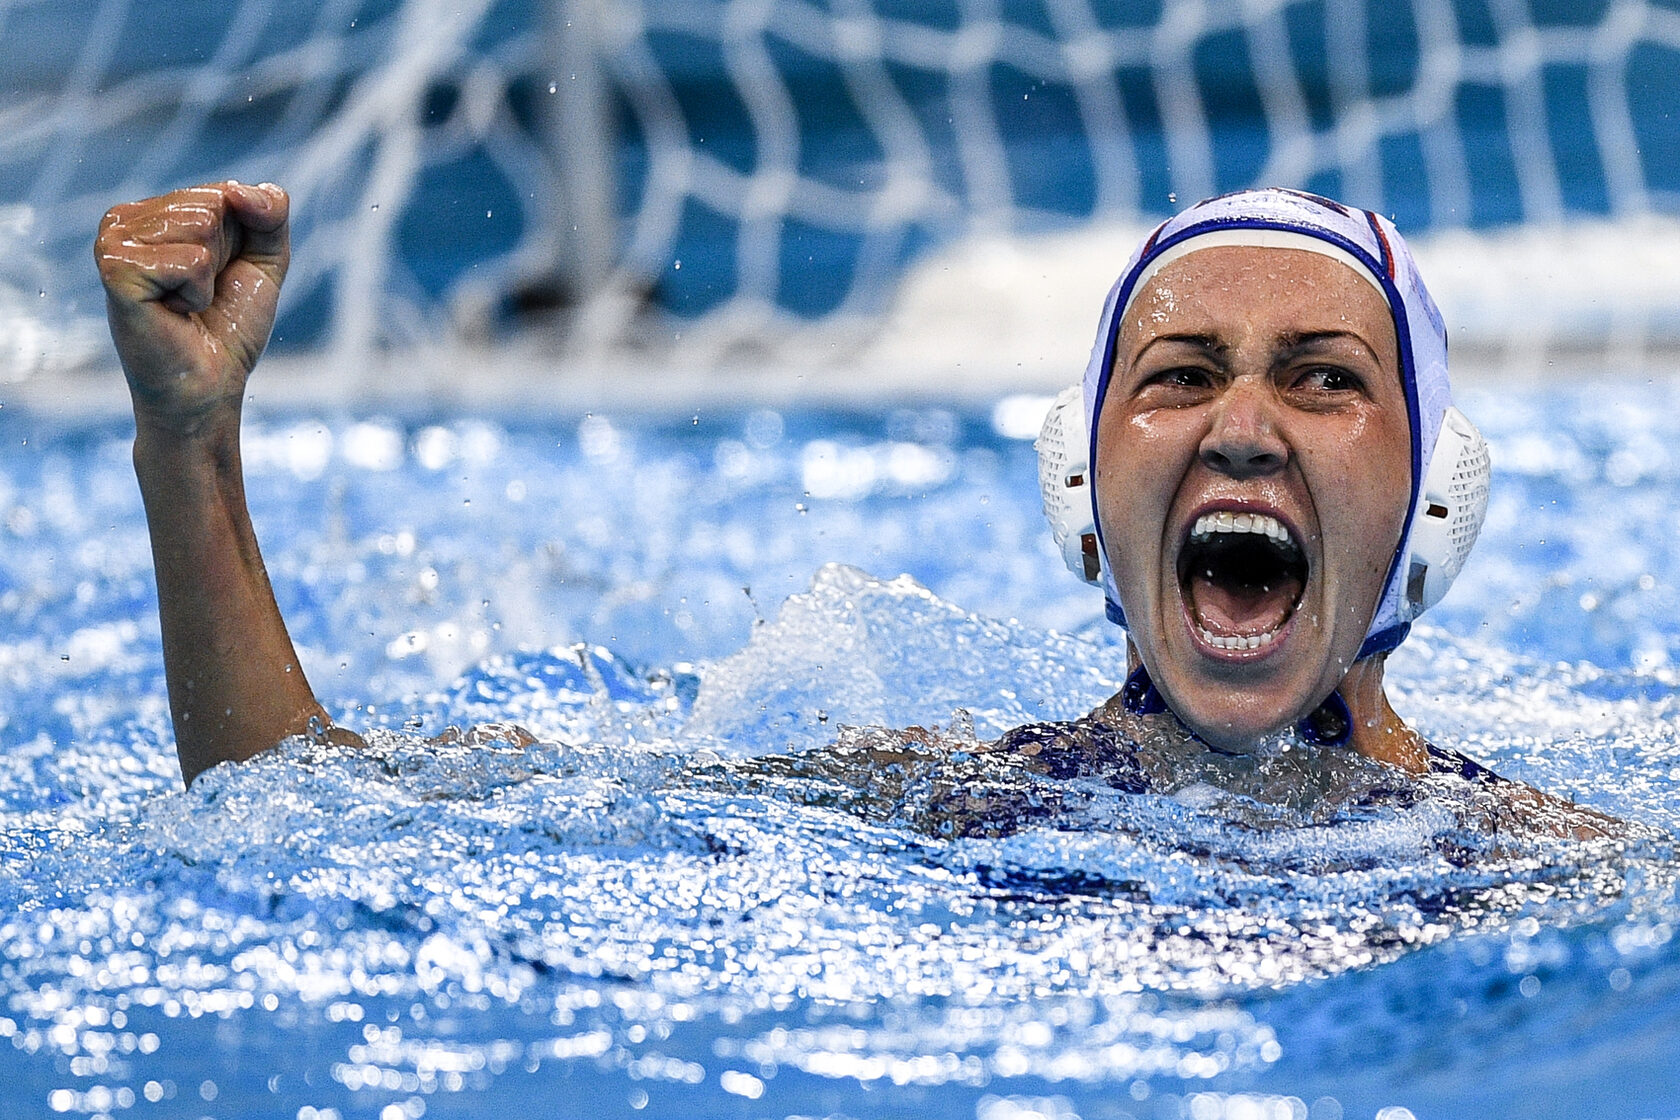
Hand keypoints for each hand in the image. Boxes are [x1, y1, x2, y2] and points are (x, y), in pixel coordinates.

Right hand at [96, 181, 288, 432]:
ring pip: (202, 225)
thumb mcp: (264, 259)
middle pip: (213, 203)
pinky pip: (191, 260)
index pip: (224, 192)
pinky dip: (197, 292)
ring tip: (185, 302)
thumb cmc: (229, 325)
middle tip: (200, 294)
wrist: (210, 383)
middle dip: (226, 255)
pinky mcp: (115, 268)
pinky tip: (174, 311)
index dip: (241, 242)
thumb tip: (241, 190)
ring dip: (210, 275)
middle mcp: (125, 218)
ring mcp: (113, 240)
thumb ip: (271, 212)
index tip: (217, 276)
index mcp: (154, 211)